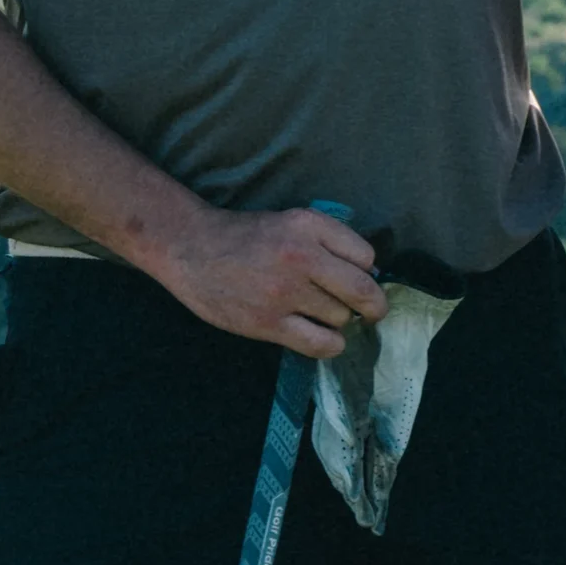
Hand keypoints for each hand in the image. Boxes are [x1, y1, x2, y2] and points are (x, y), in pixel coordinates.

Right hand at [154, 206, 389, 358]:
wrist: (192, 249)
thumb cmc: (246, 237)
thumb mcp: (291, 221)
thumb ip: (328, 241)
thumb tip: (369, 275)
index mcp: (308, 226)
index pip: (366, 257)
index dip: (367, 271)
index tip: (357, 279)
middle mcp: (301, 256)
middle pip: (363, 291)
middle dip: (373, 305)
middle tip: (370, 311)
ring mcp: (284, 292)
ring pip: (341, 318)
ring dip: (340, 320)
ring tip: (322, 314)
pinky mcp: (268, 323)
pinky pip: (320, 344)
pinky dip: (331, 344)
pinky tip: (323, 336)